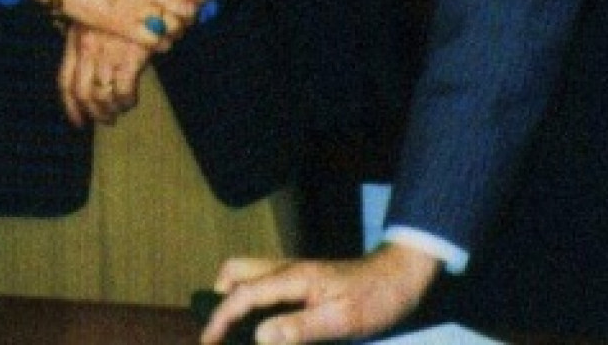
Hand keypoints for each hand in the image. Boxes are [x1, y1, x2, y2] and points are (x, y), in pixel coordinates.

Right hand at [20, 0, 206, 49]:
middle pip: (188, 8)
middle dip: (188, 15)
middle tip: (180, 17)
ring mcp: (137, 5)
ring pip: (174, 27)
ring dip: (174, 30)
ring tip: (164, 28)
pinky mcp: (124, 26)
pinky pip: (156, 41)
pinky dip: (159, 43)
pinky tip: (152, 39)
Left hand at [58, 25, 149, 127]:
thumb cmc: (119, 1)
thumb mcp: (93, 15)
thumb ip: (86, 37)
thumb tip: (88, 64)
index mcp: (76, 41)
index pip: (65, 82)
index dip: (70, 107)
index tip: (78, 121)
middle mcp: (88, 50)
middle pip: (83, 94)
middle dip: (94, 113)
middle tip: (105, 119)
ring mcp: (107, 54)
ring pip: (102, 96)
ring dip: (111, 109)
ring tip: (119, 110)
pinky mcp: (129, 56)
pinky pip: (124, 91)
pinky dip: (127, 100)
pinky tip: (132, 99)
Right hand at [199, 244, 438, 343]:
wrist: (401, 277)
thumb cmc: (375, 300)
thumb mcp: (342, 321)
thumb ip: (299, 328)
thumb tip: (257, 337)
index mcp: (292, 279)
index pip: (242, 296)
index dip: (219, 319)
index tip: (207, 343)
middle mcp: (287, 269)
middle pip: (235, 271)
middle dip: (219, 299)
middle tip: (221, 332)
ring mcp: (295, 272)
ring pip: (249, 273)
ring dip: (235, 297)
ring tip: (237, 330)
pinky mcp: (304, 279)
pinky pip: (266, 282)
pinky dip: (253, 298)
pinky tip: (265, 322)